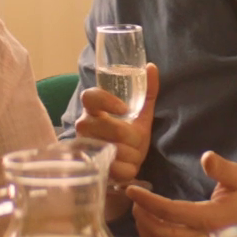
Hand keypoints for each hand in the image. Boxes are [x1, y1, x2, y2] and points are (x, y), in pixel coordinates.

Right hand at [75, 62, 158, 182]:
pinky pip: (116, 170)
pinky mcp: (91, 168)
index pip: (90, 97)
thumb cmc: (129, 135)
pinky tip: (127, 167)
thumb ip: (147, 90)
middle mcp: (84, 126)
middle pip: (110, 128)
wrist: (123, 163)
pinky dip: (128, 170)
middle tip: (137, 140)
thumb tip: (152, 66)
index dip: (107, 101)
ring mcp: (85, 147)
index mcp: (93, 109)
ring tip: (133, 154)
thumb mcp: (140, 113)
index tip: (125, 109)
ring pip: (115, 150)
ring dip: (132, 154)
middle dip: (132, 137)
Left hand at [127, 151, 236, 233]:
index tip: (132, 190)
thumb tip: (206, 157)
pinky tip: (155, 232)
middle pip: (161, 234)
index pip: (171, 211)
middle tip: (135, 202)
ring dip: (147, 234)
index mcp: (212, 218)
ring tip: (143, 216)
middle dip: (143, 218)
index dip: (147, 201)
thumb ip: (222, 168)